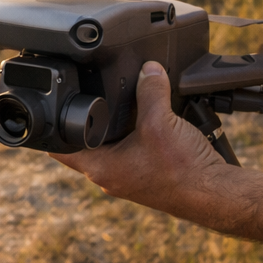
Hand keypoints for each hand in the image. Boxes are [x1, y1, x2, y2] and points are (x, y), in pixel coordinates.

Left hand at [50, 61, 226, 212]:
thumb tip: (147, 69)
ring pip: (112, 142)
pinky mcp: (148, 172)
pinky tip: (148, 113)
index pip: (60, 149)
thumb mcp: (159, 122)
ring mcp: (130, 175)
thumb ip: (150, 91)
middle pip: (86, 141)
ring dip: (115, 122)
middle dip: (88, 117)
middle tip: (87, 90)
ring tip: (121, 98)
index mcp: (102, 168)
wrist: (215, 193)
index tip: (48, 107)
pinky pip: (132, 145)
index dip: (50, 128)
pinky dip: (135, 129)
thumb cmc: (183, 171)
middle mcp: (111, 175)